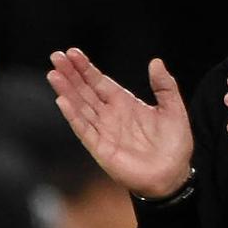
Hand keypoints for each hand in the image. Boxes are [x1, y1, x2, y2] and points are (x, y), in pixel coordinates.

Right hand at [47, 48, 192, 198]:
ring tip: (54, 74)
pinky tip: (63, 101)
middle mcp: (110, 115)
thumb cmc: (174, 144)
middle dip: (70, 74)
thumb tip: (156, 61)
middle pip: (85, 91)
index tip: (72, 53)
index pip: (99, 82)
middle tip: (56, 56)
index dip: (86, 68)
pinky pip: (84, 130)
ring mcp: (103, 131)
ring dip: (67, 91)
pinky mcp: (101, 148)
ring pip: (80, 107)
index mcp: (124, 103)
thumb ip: (165, 86)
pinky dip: (73, 116)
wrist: (173, 175)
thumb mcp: (173, 109)